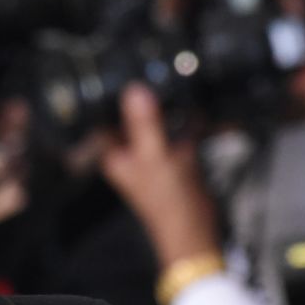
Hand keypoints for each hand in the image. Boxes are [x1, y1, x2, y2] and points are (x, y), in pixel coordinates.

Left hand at [99, 85, 219, 266]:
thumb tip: (133, 90)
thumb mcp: (156, 158)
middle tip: (156, 70)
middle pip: (132, 115)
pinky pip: (181, 132)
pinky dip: (190, 120)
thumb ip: (144, 124)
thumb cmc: (169, 205)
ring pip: (158, 121)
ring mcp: (153, 155)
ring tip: (180, 83)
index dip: (110, 94)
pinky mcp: (176, 158)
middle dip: (144, 95)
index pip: (103, 116)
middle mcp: (130, 153)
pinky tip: (201, 107)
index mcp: (114, 154)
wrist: (198, 234)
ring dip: (169, 106)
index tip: (121, 71)